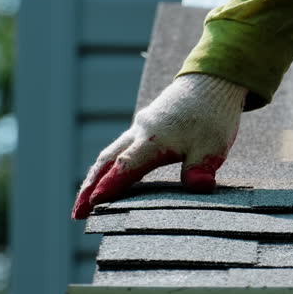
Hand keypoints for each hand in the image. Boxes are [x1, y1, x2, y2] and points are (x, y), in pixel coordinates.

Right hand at [71, 73, 246, 218]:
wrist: (213, 79)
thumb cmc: (214, 115)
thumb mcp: (214, 145)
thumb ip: (202, 167)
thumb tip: (200, 186)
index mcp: (156, 139)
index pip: (127, 166)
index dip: (110, 186)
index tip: (93, 205)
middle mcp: (141, 132)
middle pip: (108, 162)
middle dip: (90, 188)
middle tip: (77, 214)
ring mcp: (141, 127)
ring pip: (110, 154)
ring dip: (95, 177)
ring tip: (85, 201)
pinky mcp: (146, 125)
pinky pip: (120, 147)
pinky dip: (108, 165)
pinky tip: (108, 177)